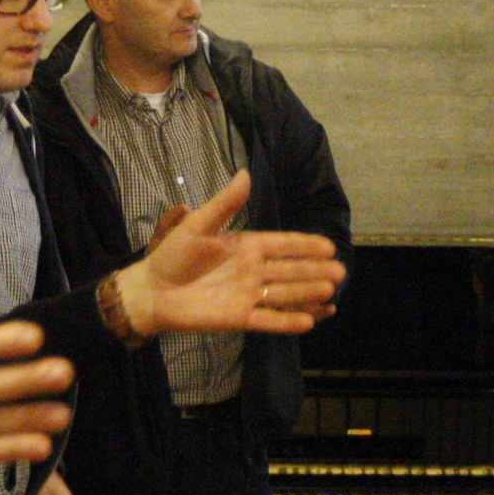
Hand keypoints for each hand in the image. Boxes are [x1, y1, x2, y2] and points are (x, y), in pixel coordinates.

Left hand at [117, 171, 343, 338]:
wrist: (152, 291)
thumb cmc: (173, 256)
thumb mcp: (198, 224)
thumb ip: (225, 204)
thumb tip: (246, 173)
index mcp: (246, 246)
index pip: (283, 244)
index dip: (306, 245)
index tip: (328, 246)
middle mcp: (253, 271)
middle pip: (290, 270)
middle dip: (315, 270)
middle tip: (340, 271)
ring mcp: (248, 295)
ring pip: (284, 294)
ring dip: (307, 293)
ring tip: (330, 291)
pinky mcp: (240, 318)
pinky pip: (268, 319)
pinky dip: (288, 321)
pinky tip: (309, 320)